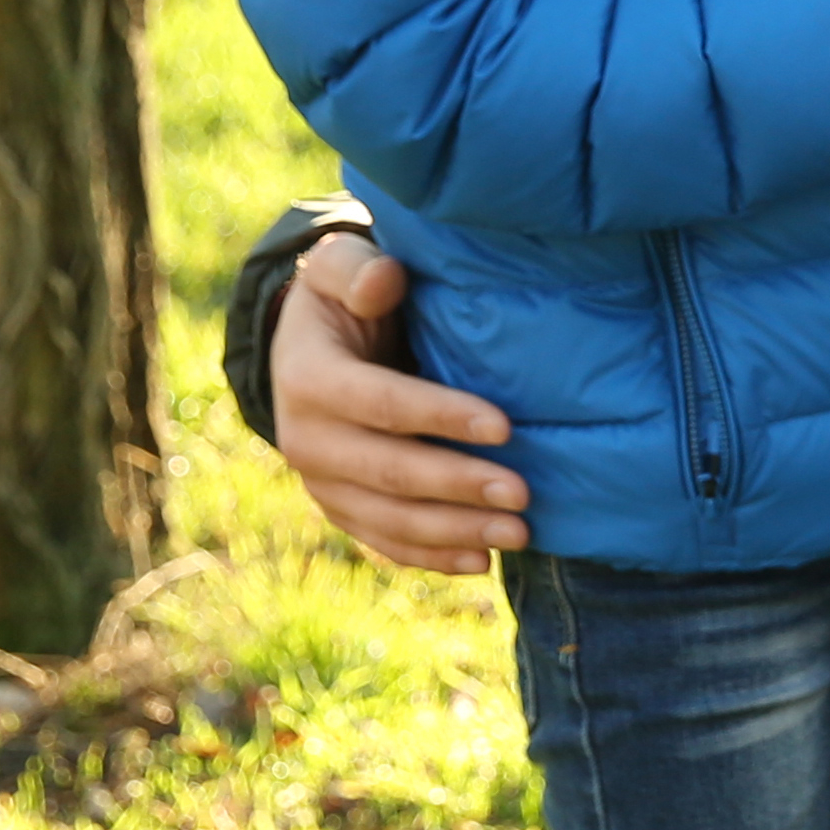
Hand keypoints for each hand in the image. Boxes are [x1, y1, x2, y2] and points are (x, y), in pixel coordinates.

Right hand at [270, 234, 533, 573]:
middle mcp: (306, 439)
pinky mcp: (341, 508)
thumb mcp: (339, 265)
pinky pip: (385, 541)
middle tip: (523, 494)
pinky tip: (481, 563)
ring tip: (519, 534)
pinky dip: (432, 556)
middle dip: (460, 486)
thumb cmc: (342, 299)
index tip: (505, 427)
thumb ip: (357, 268)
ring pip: (391, 518)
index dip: (442, 417)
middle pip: (391, 471)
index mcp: (308, 378)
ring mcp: (321, 482)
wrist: (305, 348)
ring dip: (456, 531)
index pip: (383, 403)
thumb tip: (386, 279)